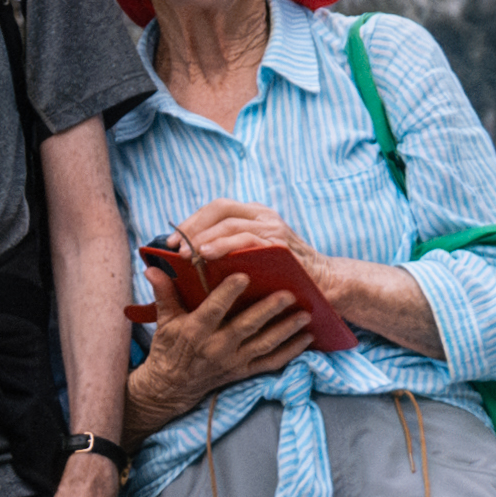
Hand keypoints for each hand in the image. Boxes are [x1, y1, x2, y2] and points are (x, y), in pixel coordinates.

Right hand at [136, 275, 314, 420]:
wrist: (171, 386)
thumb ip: (164, 293)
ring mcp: (233, 361)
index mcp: (196, 331)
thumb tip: (153, 268)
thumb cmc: (169, 347)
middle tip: (289, 294)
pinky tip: (306, 338)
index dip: (228, 293)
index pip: (214, 309)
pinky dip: (291, 352)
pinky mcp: (244, 371)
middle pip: (246, 327)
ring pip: (264, 345)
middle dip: (269, 311)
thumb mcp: (164, 320)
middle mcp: (217, 347)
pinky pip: (271, 362)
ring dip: (286, 330)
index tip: (244, 275)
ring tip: (305, 315)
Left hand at [177, 199, 432, 351]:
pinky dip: (224, 245)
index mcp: (253, 216)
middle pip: (219, 209)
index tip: (170, 242)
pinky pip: (248, 239)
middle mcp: (263, 216)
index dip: (191, 222)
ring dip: (205, 237)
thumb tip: (183, 261)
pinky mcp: (282, 242)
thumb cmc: (281, 279)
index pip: (215, 208)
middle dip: (193, 227)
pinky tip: (208, 255)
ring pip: (231, 222)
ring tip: (187, 254)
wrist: (325, 287)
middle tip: (174, 248)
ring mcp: (274, 226)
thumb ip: (223, 257)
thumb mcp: (249, 263)